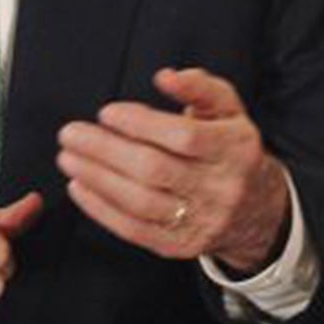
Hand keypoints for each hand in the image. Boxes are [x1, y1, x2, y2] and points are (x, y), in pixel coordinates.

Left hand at [57, 66, 291, 272]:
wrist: (255, 209)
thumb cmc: (229, 148)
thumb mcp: (228, 110)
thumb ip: (200, 87)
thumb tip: (165, 77)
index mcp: (236, 148)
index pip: (184, 137)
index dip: (142, 123)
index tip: (107, 112)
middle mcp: (221, 187)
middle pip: (155, 169)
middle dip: (105, 150)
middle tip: (70, 134)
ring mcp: (201, 221)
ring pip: (140, 201)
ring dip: (96, 178)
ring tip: (68, 158)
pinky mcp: (179, 246)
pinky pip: (133, 229)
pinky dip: (100, 208)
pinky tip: (79, 186)